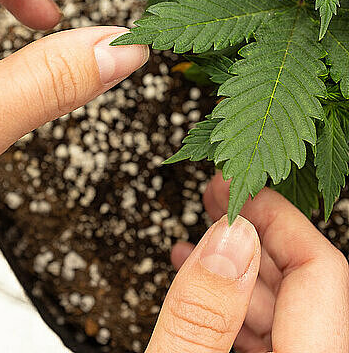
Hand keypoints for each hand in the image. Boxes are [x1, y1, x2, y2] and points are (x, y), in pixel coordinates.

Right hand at [146, 173, 348, 352]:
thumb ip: (203, 315)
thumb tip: (227, 238)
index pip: (320, 271)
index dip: (278, 216)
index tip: (238, 185)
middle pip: (302, 282)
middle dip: (253, 230)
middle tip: (218, 193)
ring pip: (281, 306)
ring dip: (237, 263)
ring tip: (200, 230)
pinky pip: (264, 333)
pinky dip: (230, 303)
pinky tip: (198, 281)